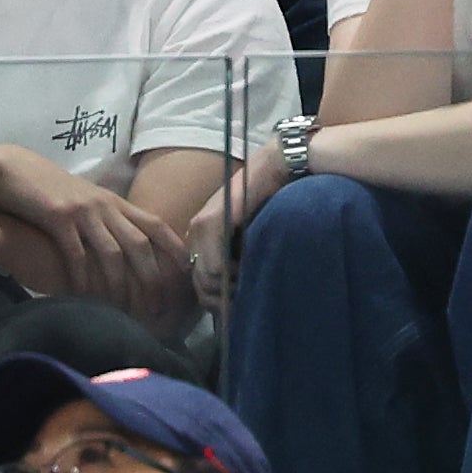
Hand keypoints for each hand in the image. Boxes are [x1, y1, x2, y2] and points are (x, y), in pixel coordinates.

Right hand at [0, 150, 193, 325]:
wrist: (14, 171)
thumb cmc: (49, 191)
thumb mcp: (85, 202)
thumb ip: (107, 220)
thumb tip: (127, 250)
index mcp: (114, 202)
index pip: (156, 225)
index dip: (176, 249)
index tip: (188, 275)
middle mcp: (104, 205)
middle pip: (139, 245)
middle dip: (152, 280)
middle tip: (157, 310)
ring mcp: (82, 211)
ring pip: (112, 253)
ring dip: (119, 286)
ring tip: (122, 311)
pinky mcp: (58, 218)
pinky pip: (76, 254)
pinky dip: (83, 279)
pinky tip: (83, 297)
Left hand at [189, 141, 291, 305]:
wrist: (275, 168)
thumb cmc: (268, 203)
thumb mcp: (250, 240)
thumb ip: (239, 263)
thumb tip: (235, 302)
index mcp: (203, 240)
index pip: (200, 286)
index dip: (220, 302)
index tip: (240, 304)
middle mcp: (196, 234)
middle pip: (201, 287)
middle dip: (224, 300)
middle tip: (246, 297)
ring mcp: (201, 227)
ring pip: (206, 278)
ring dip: (230, 286)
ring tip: (250, 277)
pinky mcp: (211, 221)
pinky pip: (214, 264)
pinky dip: (230, 271)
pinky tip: (246, 264)